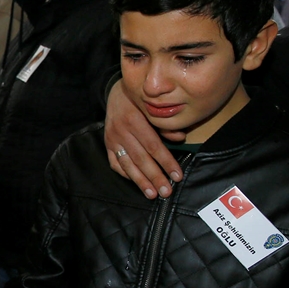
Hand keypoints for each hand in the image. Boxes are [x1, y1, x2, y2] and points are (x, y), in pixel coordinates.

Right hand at [104, 81, 182, 198]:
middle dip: (155, 177)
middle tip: (166, 192)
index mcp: (134, 120)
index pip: (153, 146)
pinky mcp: (107, 144)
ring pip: (127, 164)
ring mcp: (112, 139)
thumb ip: (165, 124)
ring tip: (152, 195)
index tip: (177, 176)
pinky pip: (115, 163)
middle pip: (141, 159)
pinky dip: (125, 174)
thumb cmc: (141, 100)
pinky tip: (136, 182)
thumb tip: (181, 138)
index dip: (166, 162)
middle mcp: (121, 131)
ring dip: (140, 181)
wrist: (117, 92)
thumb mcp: (153, 106)